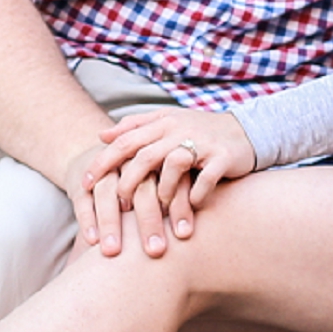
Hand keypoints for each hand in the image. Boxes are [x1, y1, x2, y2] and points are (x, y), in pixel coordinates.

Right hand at [68, 137, 195, 257]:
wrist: (107, 157)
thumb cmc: (150, 182)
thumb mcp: (169, 183)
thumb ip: (186, 198)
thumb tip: (213, 233)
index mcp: (159, 159)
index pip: (172, 181)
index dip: (179, 207)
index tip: (186, 235)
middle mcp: (132, 162)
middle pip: (141, 189)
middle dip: (148, 221)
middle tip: (156, 251)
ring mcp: (106, 171)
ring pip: (108, 193)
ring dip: (111, 222)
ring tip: (114, 252)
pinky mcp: (82, 181)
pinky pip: (84, 199)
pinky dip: (88, 219)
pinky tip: (92, 241)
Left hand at [87, 106, 258, 254]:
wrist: (248, 131)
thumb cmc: (200, 132)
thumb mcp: (167, 122)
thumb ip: (135, 126)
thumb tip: (101, 135)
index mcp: (163, 122)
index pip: (125, 140)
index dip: (103, 162)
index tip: (84, 183)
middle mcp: (180, 130)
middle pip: (144, 156)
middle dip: (127, 184)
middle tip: (119, 206)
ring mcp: (202, 143)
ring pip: (173, 166)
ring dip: (162, 192)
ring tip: (157, 209)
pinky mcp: (223, 157)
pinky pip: (205, 179)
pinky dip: (196, 196)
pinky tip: (192, 206)